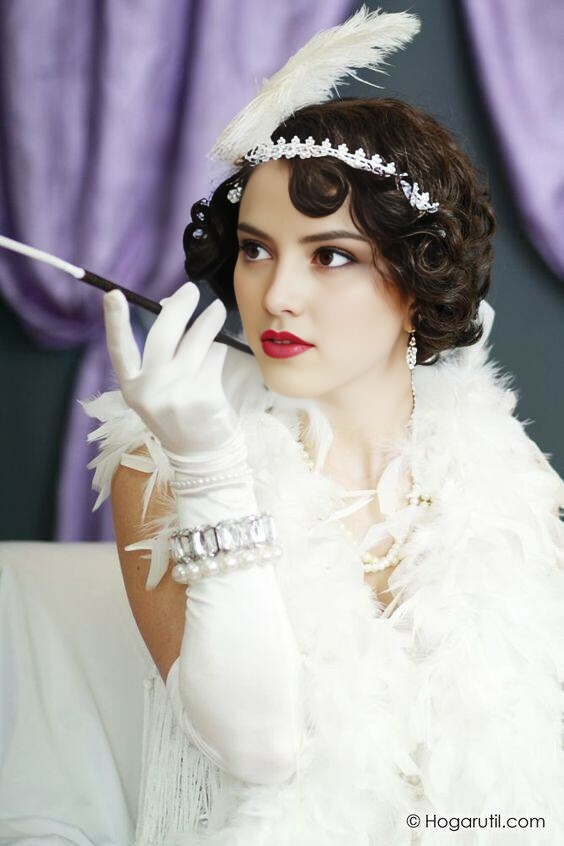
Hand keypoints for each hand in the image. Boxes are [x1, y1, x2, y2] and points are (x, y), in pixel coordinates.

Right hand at [103, 281, 238, 455]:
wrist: (201, 455)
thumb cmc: (178, 412)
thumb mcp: (157, 388)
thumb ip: (161, 353)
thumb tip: (171, 305)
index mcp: (132, 388)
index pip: (120, 349)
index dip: (115, 321)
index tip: (113, 294)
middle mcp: (150, 390)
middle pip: (163, 333)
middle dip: (180, 305)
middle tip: (191, 290)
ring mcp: (178, 393)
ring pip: (196, 340)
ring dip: (210, 319)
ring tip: (217, 311)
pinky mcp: (204, 395)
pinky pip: (215, 356)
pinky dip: (219, 350)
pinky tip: (219, 355)